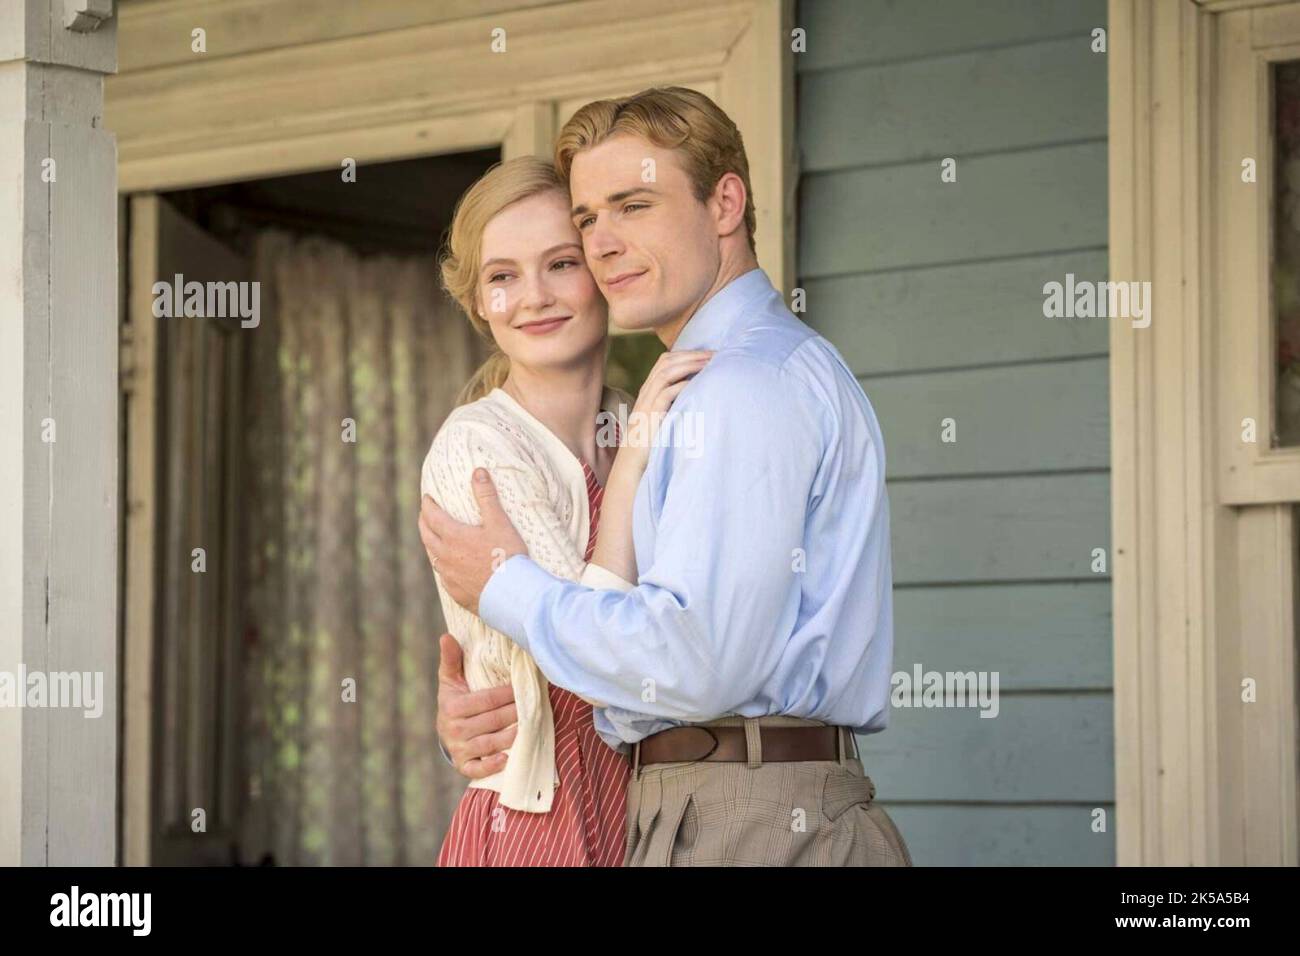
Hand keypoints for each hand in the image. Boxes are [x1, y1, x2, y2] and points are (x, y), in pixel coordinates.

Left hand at [418, 469, 525, 613]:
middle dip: (424, 523)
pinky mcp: (458, 593)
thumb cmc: (507, 555)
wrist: (512, 594)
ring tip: (434, 540)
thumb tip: (478, 471)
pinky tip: (448, 570)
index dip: (428, 505)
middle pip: (427, 536)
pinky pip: (444, 578)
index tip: (427, 498)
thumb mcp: (499, 522)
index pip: (433, 516)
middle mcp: (446, 556)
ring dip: (432, 545)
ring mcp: (450, 577)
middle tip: (424, 515)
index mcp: (454, 537)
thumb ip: (486, 496)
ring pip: (434, 557)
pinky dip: (443, 568)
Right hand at [435, 633, 516, 778]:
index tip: (522, 689)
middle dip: (514, 713)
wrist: (445, 731)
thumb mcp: (450, 680)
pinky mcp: (464, 765)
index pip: (487, 700)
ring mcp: (459, 749)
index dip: (507, 695)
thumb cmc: (454, 700)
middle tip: (532, 706)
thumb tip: (447, 636)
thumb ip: (451, 659)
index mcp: (452, 707)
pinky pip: (479, 768)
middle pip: (493, 721)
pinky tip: (507, 758)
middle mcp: (454, 730)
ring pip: (491, 743)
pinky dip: (493, 765)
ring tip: (527, 726)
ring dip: (511, 736)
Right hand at [621, 349, 712, 467]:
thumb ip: (674, 402)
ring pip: (666, 372)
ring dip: (690, 365)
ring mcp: (647, 402)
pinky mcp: (651, 415)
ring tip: (710, 363)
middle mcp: (647, 391)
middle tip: (716, 354)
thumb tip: (699, 393)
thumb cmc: (653, 441)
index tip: (709, 354)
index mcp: (649, 389)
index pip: (666, 360)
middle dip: (693, 355)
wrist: (633, 462)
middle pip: (667, 361)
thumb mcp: (663, 416)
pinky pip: (666, 393)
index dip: (687, 353)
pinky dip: (682, 385)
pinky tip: (697, 383)